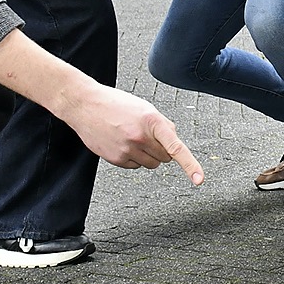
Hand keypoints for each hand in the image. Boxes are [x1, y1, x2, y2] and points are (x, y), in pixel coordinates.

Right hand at [0, 29, 199, 179]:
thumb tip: (174, 142)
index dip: (190, 165)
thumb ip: (162, 124)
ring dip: (148, 155)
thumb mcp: (144, 107)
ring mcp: (127, 150)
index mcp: (152, 121)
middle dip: (162, 149)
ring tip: (133, 137)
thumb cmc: (115, 103)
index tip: (199, 180)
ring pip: (151, 164)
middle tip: (148, 135)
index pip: (176, 147)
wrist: (84, 105)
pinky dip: (134, 158)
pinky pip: (136, 166)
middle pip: (165, 157)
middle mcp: (141, 137)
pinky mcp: (116, 159)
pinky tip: (122, 143)